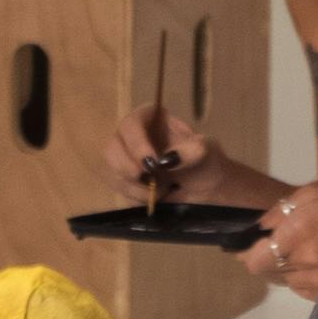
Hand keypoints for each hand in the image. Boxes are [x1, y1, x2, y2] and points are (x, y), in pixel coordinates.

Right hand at [103, 102, 293, 218]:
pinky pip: (119, 192)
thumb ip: (191, 151)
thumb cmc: (205, 161)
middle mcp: (131, 137)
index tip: (151, 163)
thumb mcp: (205, 152)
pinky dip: (135, 198)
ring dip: (134, 187)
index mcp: (149, 119)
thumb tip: (170, 157)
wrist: (206, 188)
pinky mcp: (124, 183)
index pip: (131, 124)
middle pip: (111, 148)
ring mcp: (125, 160)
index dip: (136, 143)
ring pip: (112, 172)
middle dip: (126, 167)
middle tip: (148, 180)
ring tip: (162, 191)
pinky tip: (155, 199)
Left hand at [255, 183, 317, 295]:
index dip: (249, 255)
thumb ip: (282, 208)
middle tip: (278, 247)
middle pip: (267, 272)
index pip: (255, 260)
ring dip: (286, 269)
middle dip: (268, 259)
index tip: (250, 249)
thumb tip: (260, 227)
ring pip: (284, 281)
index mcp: (297, 231)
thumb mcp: (315, 192)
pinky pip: (301, 289)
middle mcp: (304, 260)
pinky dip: (302, 279)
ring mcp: (317, 280)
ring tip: (302, 253)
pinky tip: (315, 265)